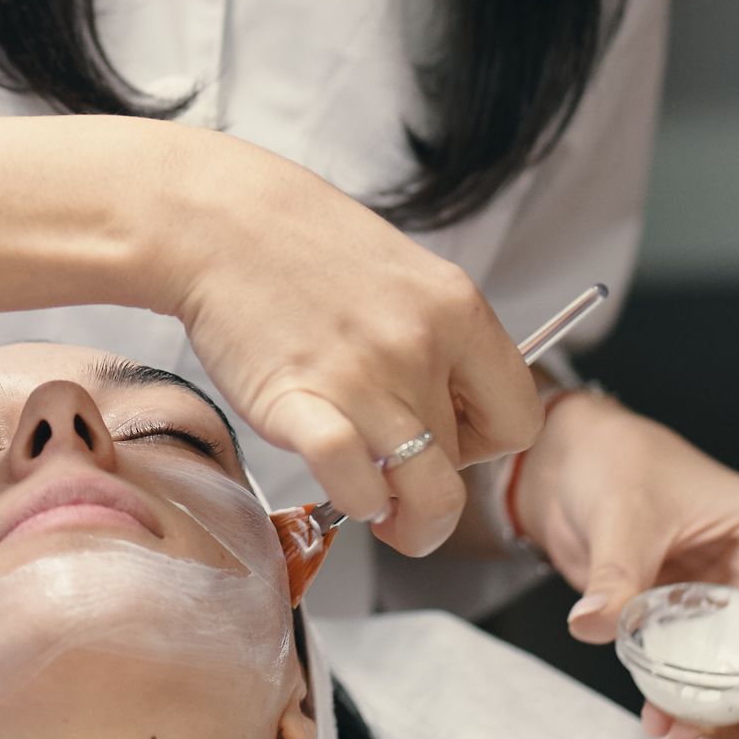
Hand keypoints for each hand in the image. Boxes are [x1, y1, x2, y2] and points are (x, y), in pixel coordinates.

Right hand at [151, 130, 542, 556]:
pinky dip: (353, 502)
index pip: (521, 419)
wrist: (218, 222)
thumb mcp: (403, 275)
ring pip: (427, 495)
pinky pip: (355, 486)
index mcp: (457, 311)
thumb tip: (451, 409)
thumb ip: (438, 340)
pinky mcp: (301, 406)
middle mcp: (420, 347)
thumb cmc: (301, 245)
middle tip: (396, 466)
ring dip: (403, 515)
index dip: (485, 442)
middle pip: (465, 463)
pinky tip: (336, 484)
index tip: (449, 437)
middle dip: (430, 475)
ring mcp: (363, 379)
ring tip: (376, 503)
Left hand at [512, 394, 738, 738]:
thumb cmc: (617, 463)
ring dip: (732, 718)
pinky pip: (707, 683)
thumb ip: (615, 572)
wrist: (571, 470)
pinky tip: (660, 725)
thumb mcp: (621, 512)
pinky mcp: (692, 635)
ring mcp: (730, 611)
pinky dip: (691, 710)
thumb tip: (595, 623)